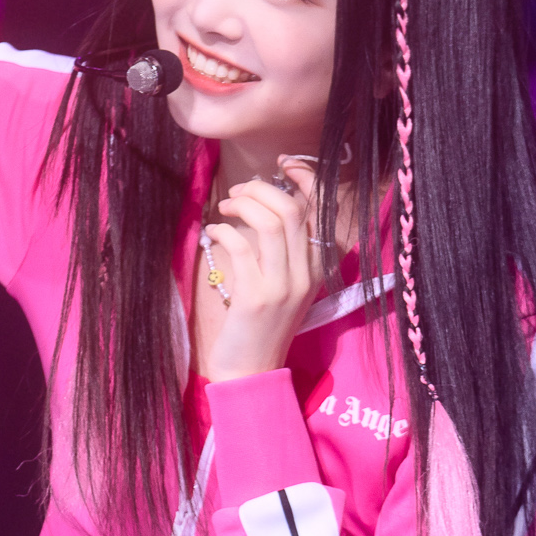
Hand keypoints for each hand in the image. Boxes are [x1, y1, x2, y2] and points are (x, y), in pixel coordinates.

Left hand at [200, 160, 318, 379]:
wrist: (252, 370)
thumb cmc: (262, 322)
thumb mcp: (284, 282)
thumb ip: (283, 246)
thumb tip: (263, 201)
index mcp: (320, 266)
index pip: (322, 208)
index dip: (304, 177)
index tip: (281, 165)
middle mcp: (308, 273)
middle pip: (293, 209)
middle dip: (261, 189)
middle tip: (237, 193)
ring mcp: (284, 287)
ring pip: (272, 222)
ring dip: (243, 205)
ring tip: (225, 208)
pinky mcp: (256, 298)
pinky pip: (242, 247)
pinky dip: (224, 231)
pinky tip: (214, 233)